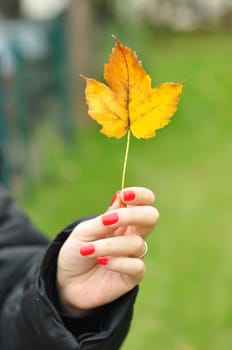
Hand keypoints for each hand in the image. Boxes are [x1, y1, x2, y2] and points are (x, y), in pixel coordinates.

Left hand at [56, 187, 158, 315]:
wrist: (66, 282)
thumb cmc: (76, 252)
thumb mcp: (84, 232)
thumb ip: (103, 219)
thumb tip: (119, 198)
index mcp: (123, 220)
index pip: (144, 202)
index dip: (141, 195)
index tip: (124, 195)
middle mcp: (133, 235)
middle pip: (151, 217)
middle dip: (132, 215)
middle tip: (109, 221)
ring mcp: (134, 255)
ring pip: (136, 243)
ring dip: (109, 245)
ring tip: (89, 250)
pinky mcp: (133, 276)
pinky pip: (136, 266)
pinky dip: (117, 262)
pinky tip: (101, 262)